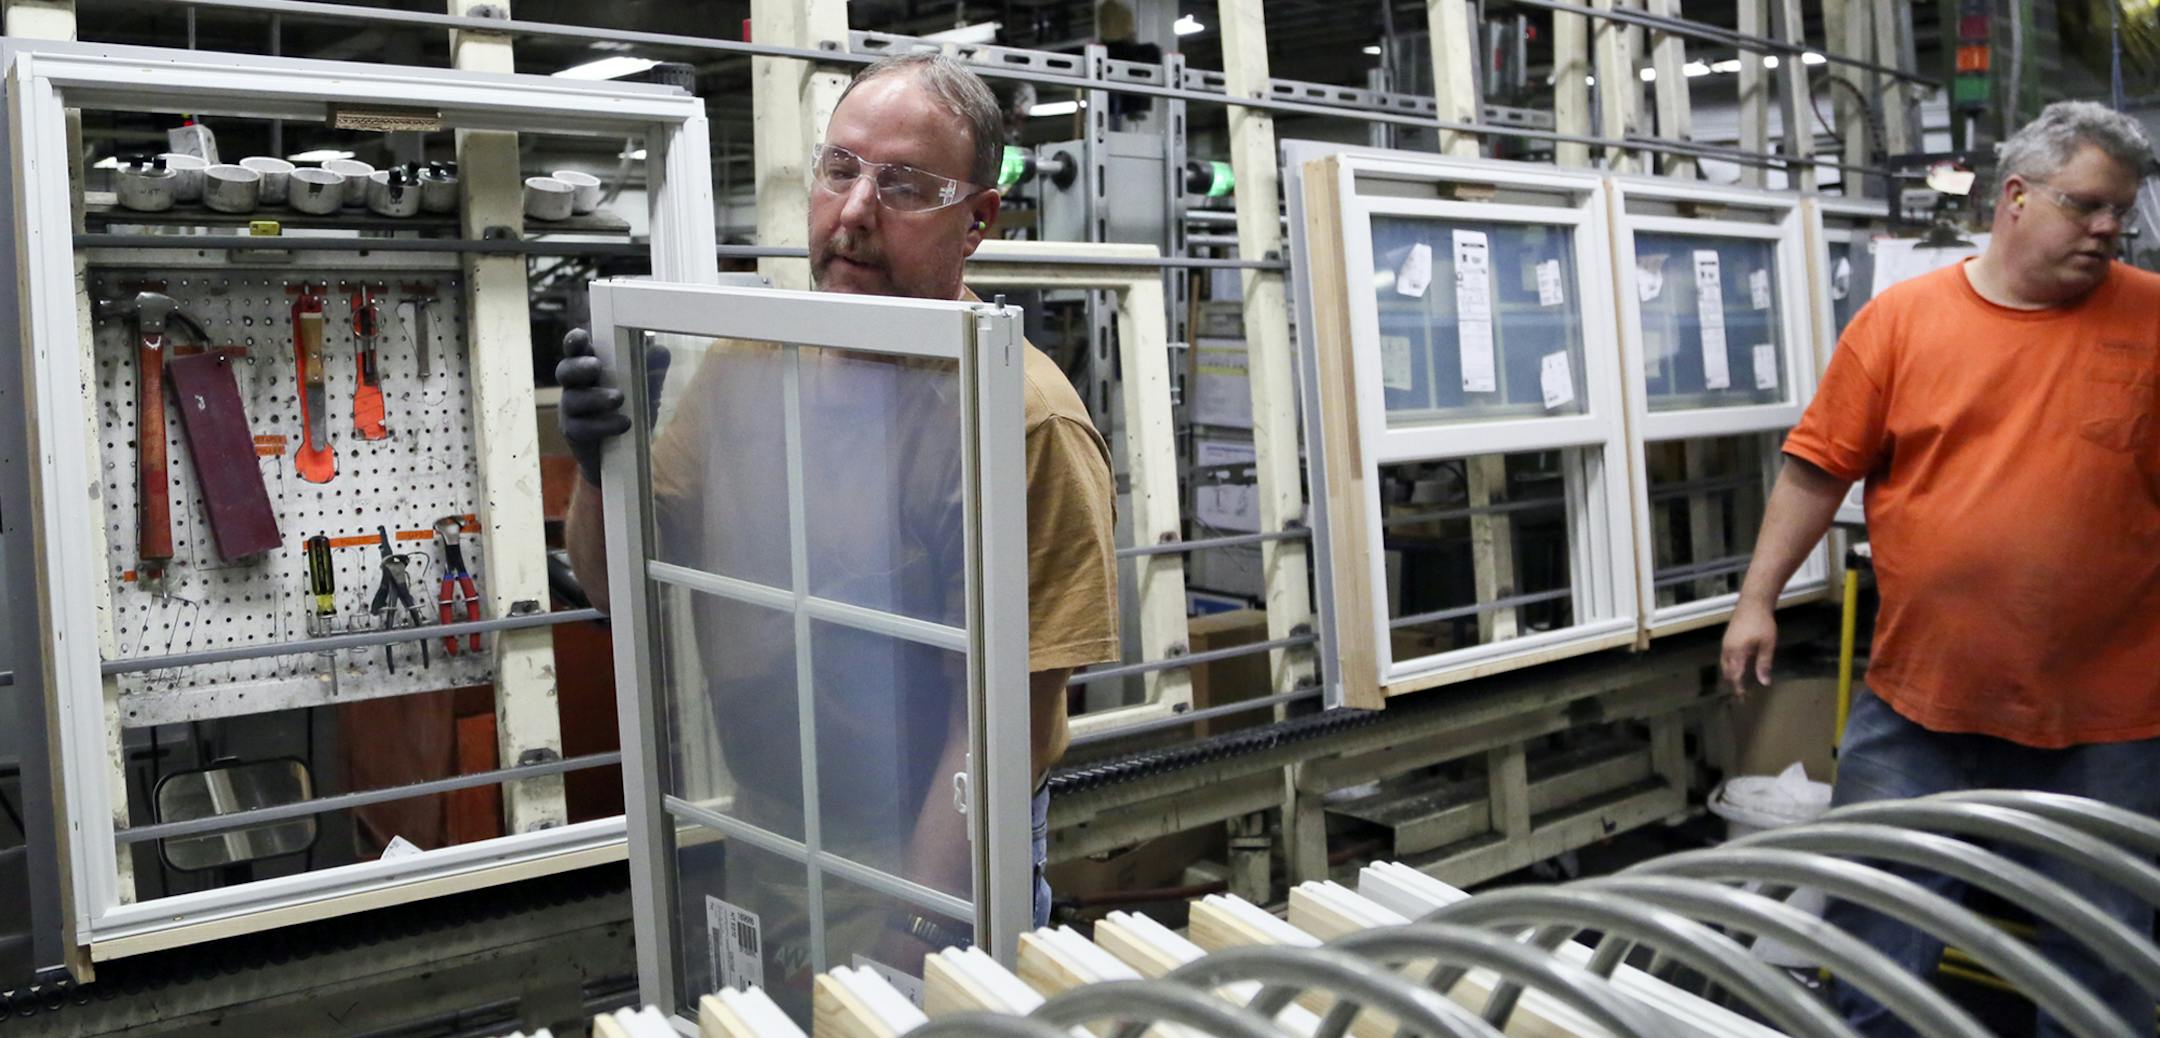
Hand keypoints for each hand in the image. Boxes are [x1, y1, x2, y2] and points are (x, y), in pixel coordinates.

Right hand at [555, 328, 668, 486]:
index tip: (581, 337)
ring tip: (619, 398)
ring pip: (572, 400)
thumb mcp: (646, 389)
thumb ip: (652, 369)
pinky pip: (582, 428)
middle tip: (596, 366)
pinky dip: (604, 424)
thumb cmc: (630, 410)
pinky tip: (623, 423)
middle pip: (565, 370)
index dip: (574, 341)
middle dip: (578, 366)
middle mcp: (575, 386)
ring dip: (595, 397)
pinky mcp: (574, 433)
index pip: (576, 350)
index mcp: (589, 368)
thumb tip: (659, 349)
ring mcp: (571, 410)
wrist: (623, 455)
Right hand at [1720, 601, 1776, 694]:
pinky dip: (1729, 666)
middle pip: (1727, 672)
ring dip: (1730, 675)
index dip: (1738, 688)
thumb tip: (1764, 682)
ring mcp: (1726, 643)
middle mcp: (1727, 650)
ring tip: (1737, 684)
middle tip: (1740, 695)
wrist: (1753, 602)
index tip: (1742, 698)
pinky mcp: (1727, 638)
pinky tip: (1736, 667)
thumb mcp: (1767, 644)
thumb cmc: (1762, 623)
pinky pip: (1725, 657)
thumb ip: (1764, 664)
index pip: (1735, 675)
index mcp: (1737, 653)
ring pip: (1724, 664)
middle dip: (1733, 684)